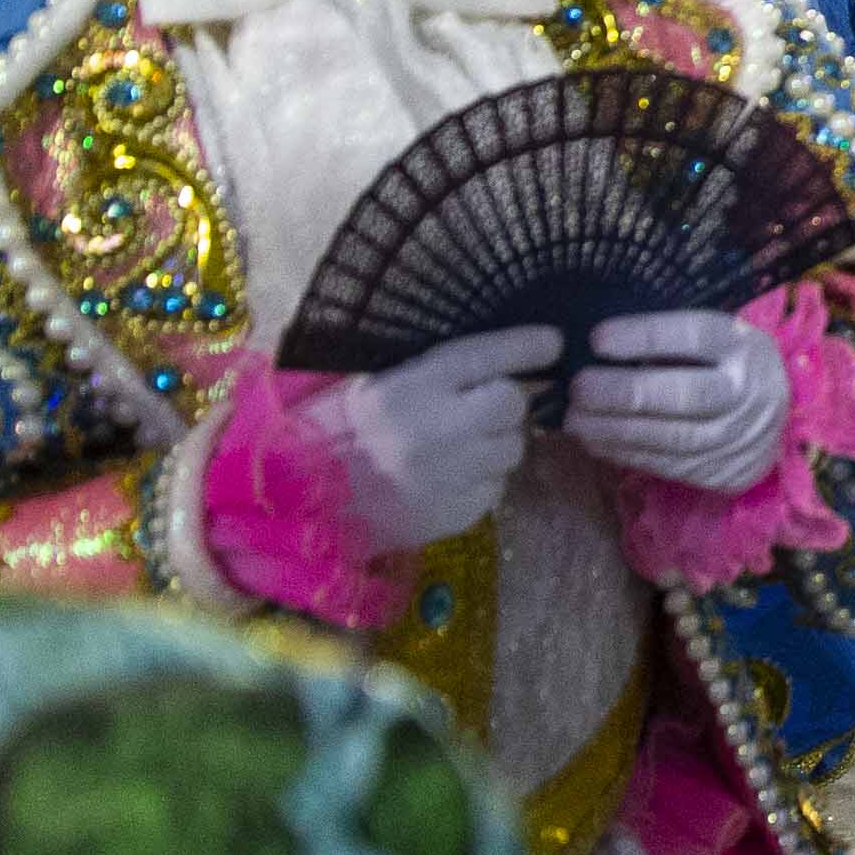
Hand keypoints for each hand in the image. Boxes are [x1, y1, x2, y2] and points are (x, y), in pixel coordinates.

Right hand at [304, 326, 554, 552]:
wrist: (303, 500)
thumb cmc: (338, 430)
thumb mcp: (374, 382)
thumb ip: (434, 371)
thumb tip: (500, 358)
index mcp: (410, 386)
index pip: (487, 355)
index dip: (527, 345)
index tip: (552, 341)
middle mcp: (437, 428)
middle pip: (512, 405)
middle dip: (507, 402)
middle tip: (486, 405)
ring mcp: (449, 475)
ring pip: (511, 449)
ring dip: (497, 443)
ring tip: (461, 444)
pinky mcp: (455, 514)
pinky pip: (495, 489)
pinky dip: (483, 480)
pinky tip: (451, 476)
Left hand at [567, 310, 796, 490]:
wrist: (776, 419)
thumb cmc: (724, 365)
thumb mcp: (715, 339)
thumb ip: (671, 342)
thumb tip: (599, 348)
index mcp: (743, 346)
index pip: (695, 335)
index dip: (644, 337)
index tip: (597, 339)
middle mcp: (746, 392)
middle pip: (684, 395)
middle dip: (624, 393)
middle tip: (578, 388)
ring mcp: (737, 437)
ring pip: (672, 438)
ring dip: (615, 430)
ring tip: (575, 420)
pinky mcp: (723, 472)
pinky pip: (667, 465)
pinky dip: (625, 453)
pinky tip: (595, 440)